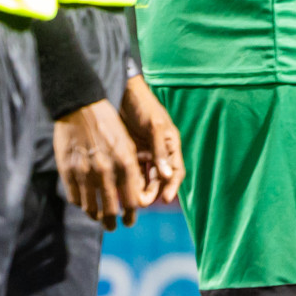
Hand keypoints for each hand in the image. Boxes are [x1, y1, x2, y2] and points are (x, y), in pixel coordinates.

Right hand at [53, 99, 145, 229]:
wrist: (81, 108)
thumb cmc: (109, 125)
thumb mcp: (127, 144)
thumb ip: (130, 169)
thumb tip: (133, 194)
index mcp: (125, 162)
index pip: (132, 200)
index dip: (132, 214)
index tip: (130, 219)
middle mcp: (106, 170)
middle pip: (111, 209)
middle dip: (112, 222)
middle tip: (113, 226)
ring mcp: (85, 172)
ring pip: (90, 207)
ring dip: (95, 216)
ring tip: (98, 219)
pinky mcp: (67, 171)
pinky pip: (74, 198)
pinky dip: (80, 204)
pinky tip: (84, 204)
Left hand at [119, 75, 184, 204]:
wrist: (122, 92)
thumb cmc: (144, 104)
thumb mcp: (155, 125)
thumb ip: (160, 149)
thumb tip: (167, 175)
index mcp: (171, 145)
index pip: (176, 171)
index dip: (172, 187)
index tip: (165, 199)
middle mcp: (159, 152)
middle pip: (159, 179)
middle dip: (153, 192)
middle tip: (141, 203)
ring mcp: (144, 153)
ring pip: (144, 178)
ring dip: (140, 190)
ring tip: (131, 201)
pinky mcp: (129, 153)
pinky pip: (130, 172)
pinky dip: (127, 182)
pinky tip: (119, 190)